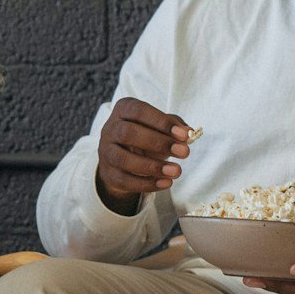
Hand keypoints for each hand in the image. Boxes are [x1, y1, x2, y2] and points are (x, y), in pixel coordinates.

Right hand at [95, 97, 193, 215]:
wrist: (123, 160)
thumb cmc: (145, 137)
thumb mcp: (160, 127)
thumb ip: (175, 126)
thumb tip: (189, 132)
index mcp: (123, 110)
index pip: (139, 111)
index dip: (161, 122)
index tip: (184, 135)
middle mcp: (110, 129)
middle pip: (128, 133)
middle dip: (158, 143)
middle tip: (184, 153)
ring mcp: (105, 152)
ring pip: (123, 158)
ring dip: (152, 166)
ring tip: (177, 171)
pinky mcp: (107, 173)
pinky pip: (124, 180)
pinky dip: (146, 183)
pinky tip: (166, 183)